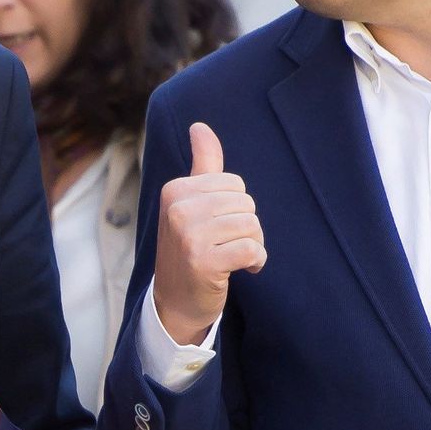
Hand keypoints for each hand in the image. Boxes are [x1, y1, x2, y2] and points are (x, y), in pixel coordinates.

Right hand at [150, 122, 267, 345]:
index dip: (236, 208)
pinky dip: (256, 262)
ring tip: (234, 259)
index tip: (220, 228)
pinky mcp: (204, 262)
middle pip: (245, 204)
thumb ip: (201, 165)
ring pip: (252, 226)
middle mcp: (178, 210)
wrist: (174, 303)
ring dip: (253, 246)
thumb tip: (200, 126)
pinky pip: (252, 249)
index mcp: (175, 190)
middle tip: (228, 246)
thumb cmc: (189, 250)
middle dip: (247, 227)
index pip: (234, 184)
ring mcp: (189, 236)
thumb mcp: (190, 205)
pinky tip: (243, 270)